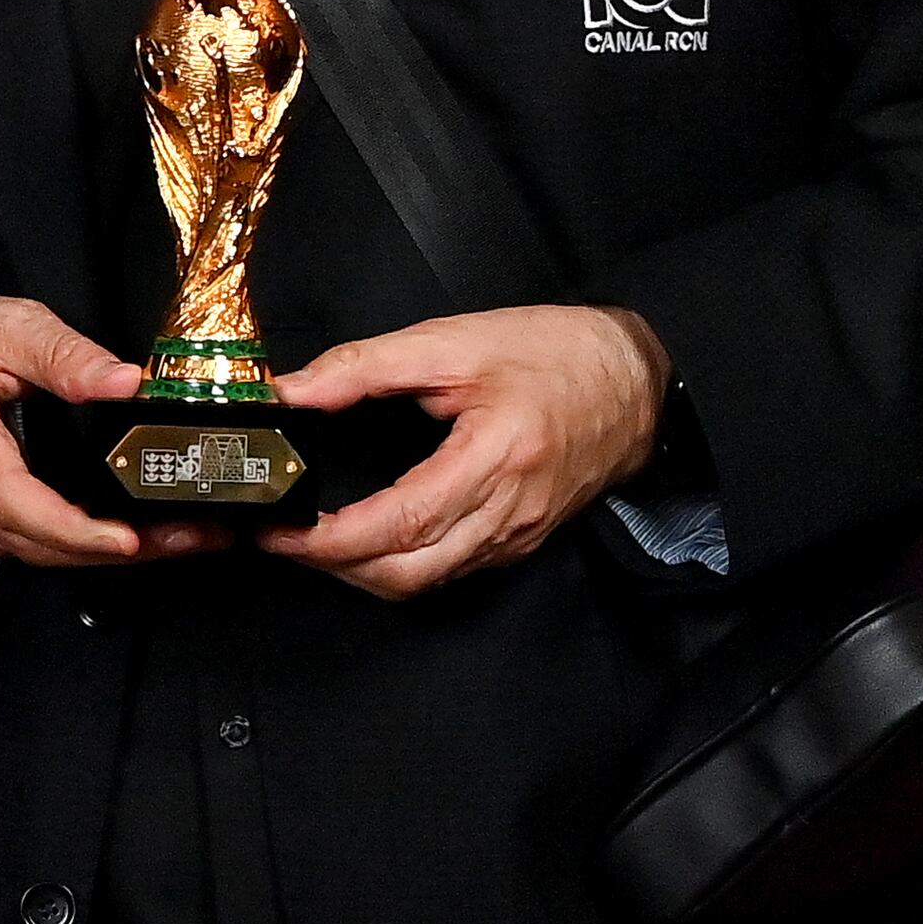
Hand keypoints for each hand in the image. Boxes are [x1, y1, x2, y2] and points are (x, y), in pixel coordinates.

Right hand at [0, 295, 218, 569]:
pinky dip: (74, 547)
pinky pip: (21, 546)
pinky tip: (120, 536)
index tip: (124, 538)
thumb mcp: (12, 322)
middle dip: (108, 547)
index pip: (5, 495)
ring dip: (100, 554)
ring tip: (172, 538)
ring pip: (29, 550)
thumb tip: (127, 382)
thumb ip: (68, 353)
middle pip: (26, 536)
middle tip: (183, 537)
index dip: (67, 526)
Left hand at [264, 305, 668, 600]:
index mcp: (494, 459)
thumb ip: (364, 366)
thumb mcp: (453, 341)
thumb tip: (294, 390)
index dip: (330, 540)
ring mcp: (517, 535)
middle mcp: (508, 513)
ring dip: (364, 570)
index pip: (399, 524)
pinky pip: (452, 571)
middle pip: (406, 574)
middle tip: (286, 538)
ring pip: (426, 582)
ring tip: (318, 538)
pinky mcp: (521, 541)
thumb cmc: (558, 355)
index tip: (283, 530)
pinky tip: (374, 536)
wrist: (639, 381)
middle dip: (335, 567)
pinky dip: (403, 564)